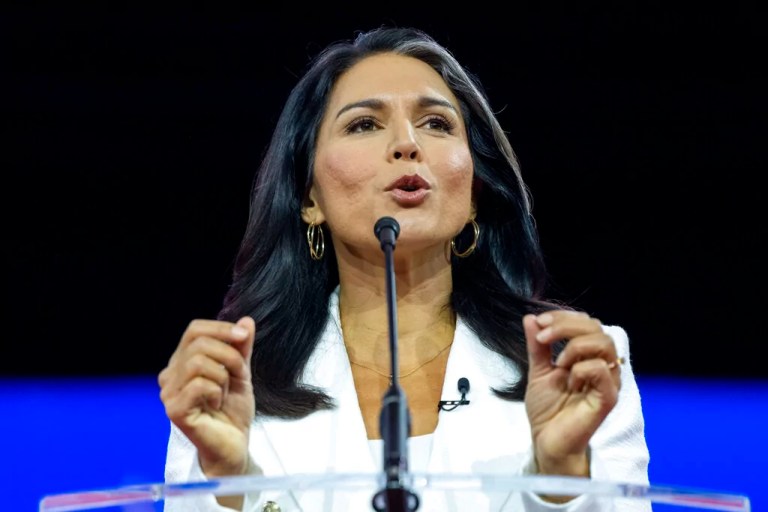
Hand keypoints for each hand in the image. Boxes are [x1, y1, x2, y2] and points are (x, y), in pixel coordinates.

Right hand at [158, 316, 255, 477]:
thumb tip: (245, 321)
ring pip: (198, 363)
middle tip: (239, 375)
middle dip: (229, 355)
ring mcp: (169, 393)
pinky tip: (217, 404)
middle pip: (198, 344)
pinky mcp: (174, 410)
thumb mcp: (241, 373)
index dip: (220, 328)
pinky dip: (217, 391)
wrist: (235, 444)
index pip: (194, 330)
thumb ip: (241, 348)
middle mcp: (170, 375)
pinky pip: (199, 385)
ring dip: (223, 376)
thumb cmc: (232, 411)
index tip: (243, 337)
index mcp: (182, 362)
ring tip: (225, 392)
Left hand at [523, 310, 621, 476]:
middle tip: (542, 337)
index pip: (587, 323)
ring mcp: (607, 381)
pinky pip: (602, 370)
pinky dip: (581, 369)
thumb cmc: (547, 409)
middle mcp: (602, 365)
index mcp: (588, 356)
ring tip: (557, 362)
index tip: (539, 322)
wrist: (546, 440)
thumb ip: (537, 346)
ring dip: (574, 346)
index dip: (563, 317)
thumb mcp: (538, 370)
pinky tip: (569, 382)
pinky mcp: (608, 397)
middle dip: (565, 326)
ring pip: (604, 344)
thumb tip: (530, 317)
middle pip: (597, 328)